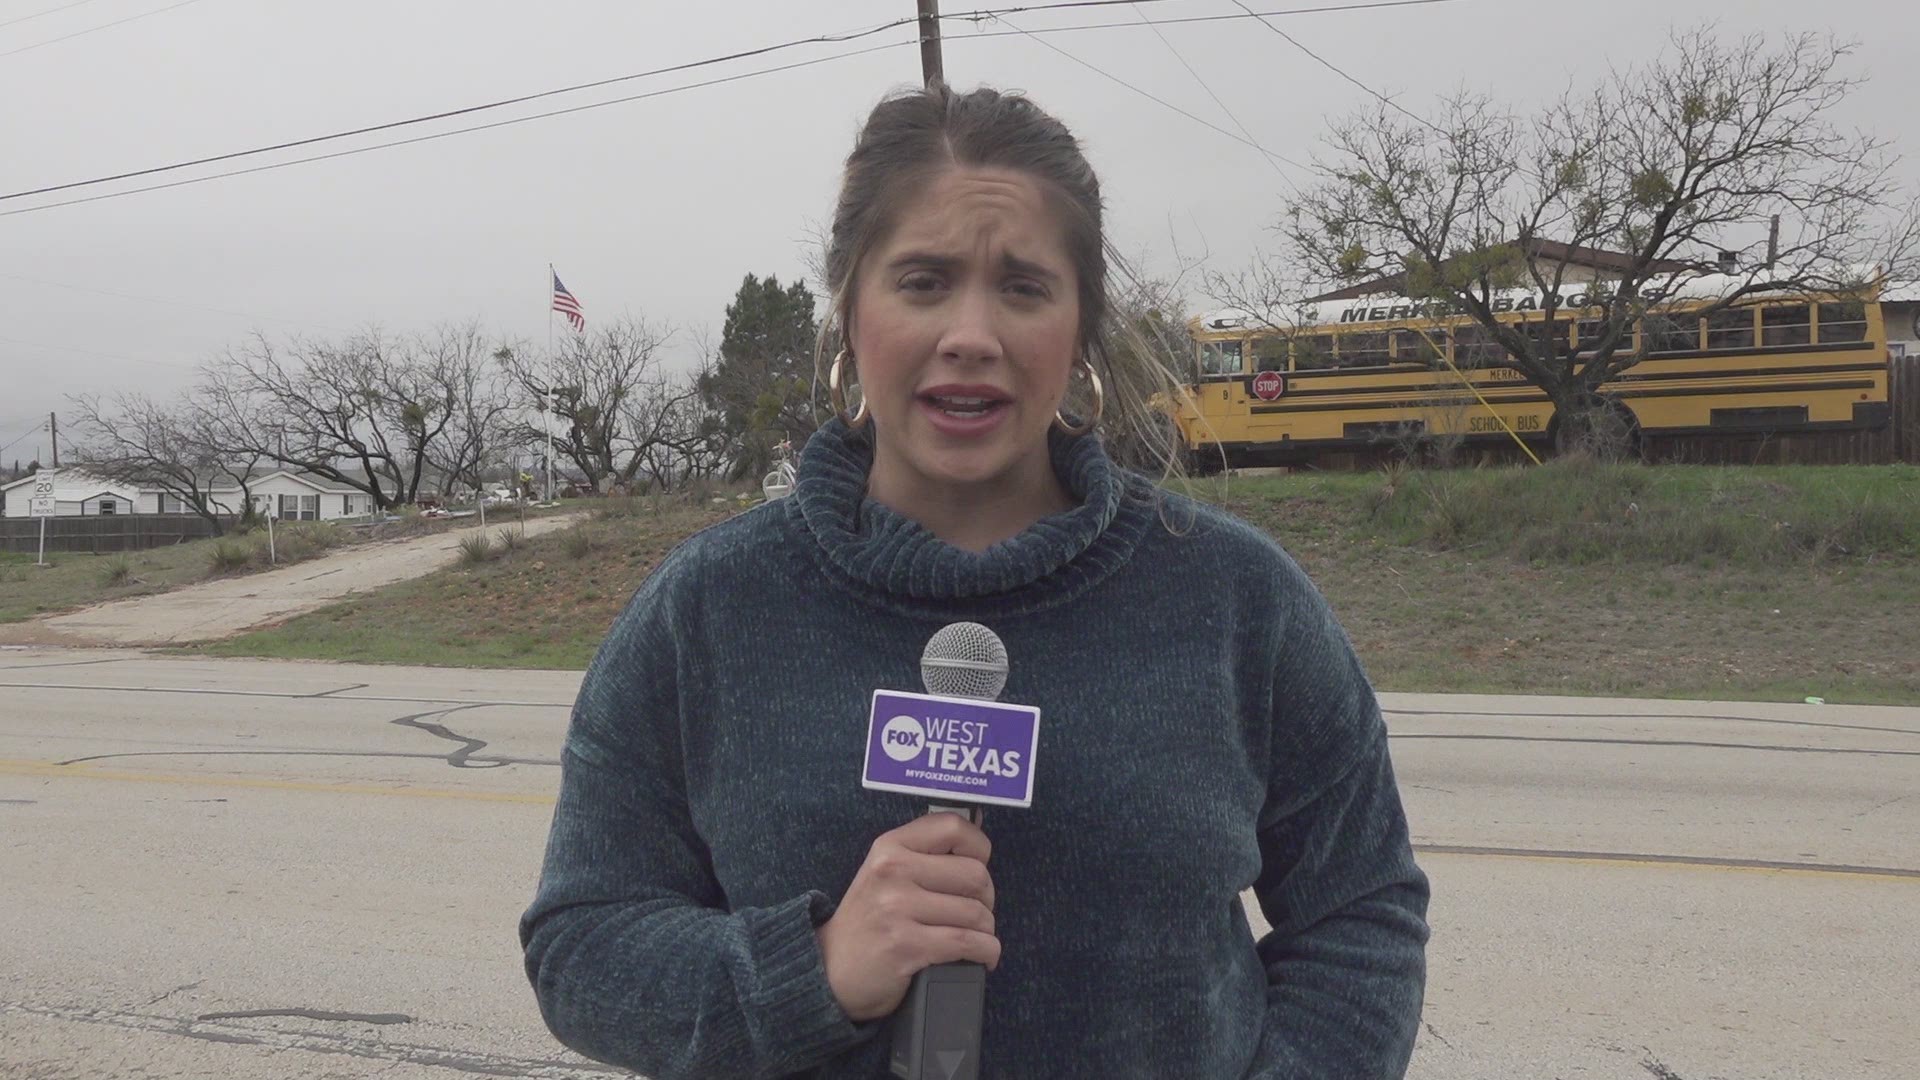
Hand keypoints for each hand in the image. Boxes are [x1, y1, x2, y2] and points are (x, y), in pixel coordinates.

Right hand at [816, 812, 999, 1021]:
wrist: (830, 971)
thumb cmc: (869, 921)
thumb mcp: (885, 873)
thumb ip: (925, 853)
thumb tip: (978, 825)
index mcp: (890, 846)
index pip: (953, 827)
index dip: (979, 847)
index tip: (980, 866)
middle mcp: (893, 871)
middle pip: (975, 875)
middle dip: (987, 898)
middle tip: (976, 912)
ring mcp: (897, 908)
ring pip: (976, 913)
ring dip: (986, 931)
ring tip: (976, 938)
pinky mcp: (906, 945)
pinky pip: (968, 943)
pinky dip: (986, 952)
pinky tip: (982, 957)